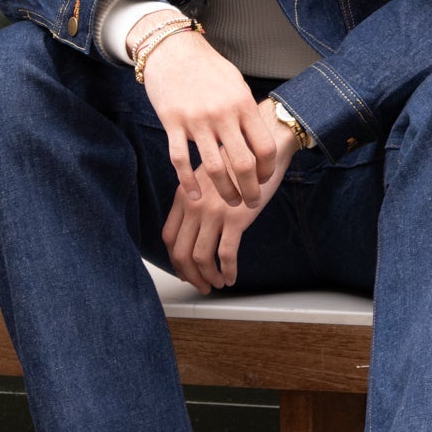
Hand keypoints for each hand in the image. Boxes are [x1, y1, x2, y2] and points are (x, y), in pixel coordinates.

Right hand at [137, 29, 275, 207]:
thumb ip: (246, 111)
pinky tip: (193, 195)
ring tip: (230, 201)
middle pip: (242, 164)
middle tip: (251, 201)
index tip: (265, 179)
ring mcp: (196, 120)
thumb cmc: (206, 66)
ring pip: (214, 168)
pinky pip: (181, 160)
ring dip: (225, 191)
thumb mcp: (235, 83)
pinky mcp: (172, 122)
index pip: (264, 147)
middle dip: (250, 189)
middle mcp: (222, 114)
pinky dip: (187, 182)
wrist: (171, 47)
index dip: (267, 169)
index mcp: (242, 104)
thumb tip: (259, 138)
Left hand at [163, 100, 303, 291]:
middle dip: (190, 275)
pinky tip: (232, 277)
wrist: (263, 146)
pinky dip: (228, 271)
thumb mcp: (207, 177)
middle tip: (201, 285)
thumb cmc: (238, 162)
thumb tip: (193, 231)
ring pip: (201, 257)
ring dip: (208, 277)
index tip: (184, 270)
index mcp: (183, 195)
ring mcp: (213, 212)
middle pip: (180, 251)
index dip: (174, 259)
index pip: (168, 235)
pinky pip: (226, 255)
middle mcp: (194, 205)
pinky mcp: (235, 218)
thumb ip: (195, 199)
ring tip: (218, 283)